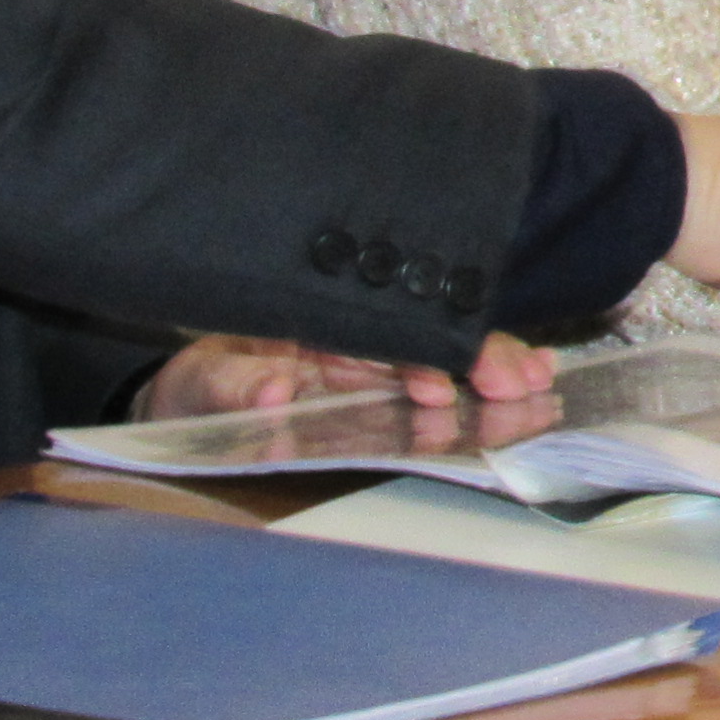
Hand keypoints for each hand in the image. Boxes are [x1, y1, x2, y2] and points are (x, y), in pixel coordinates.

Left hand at [140, 330, 559, 421]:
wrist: (185, 398)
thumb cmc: (195, 385)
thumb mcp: (201, 384)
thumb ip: (235, 386)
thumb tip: (274, 390)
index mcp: (317, 320)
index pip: (380, 331)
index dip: (418, 354)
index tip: (446, 382)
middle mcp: (352, 333)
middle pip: (425, 338)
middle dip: (475, 357)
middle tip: (519, 383)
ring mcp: (368, 358)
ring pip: (440, 355)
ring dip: (488, 367)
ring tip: (535, 380)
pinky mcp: (376, 382)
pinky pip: (433, 377)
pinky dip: (476, 377)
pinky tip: (518, 380)